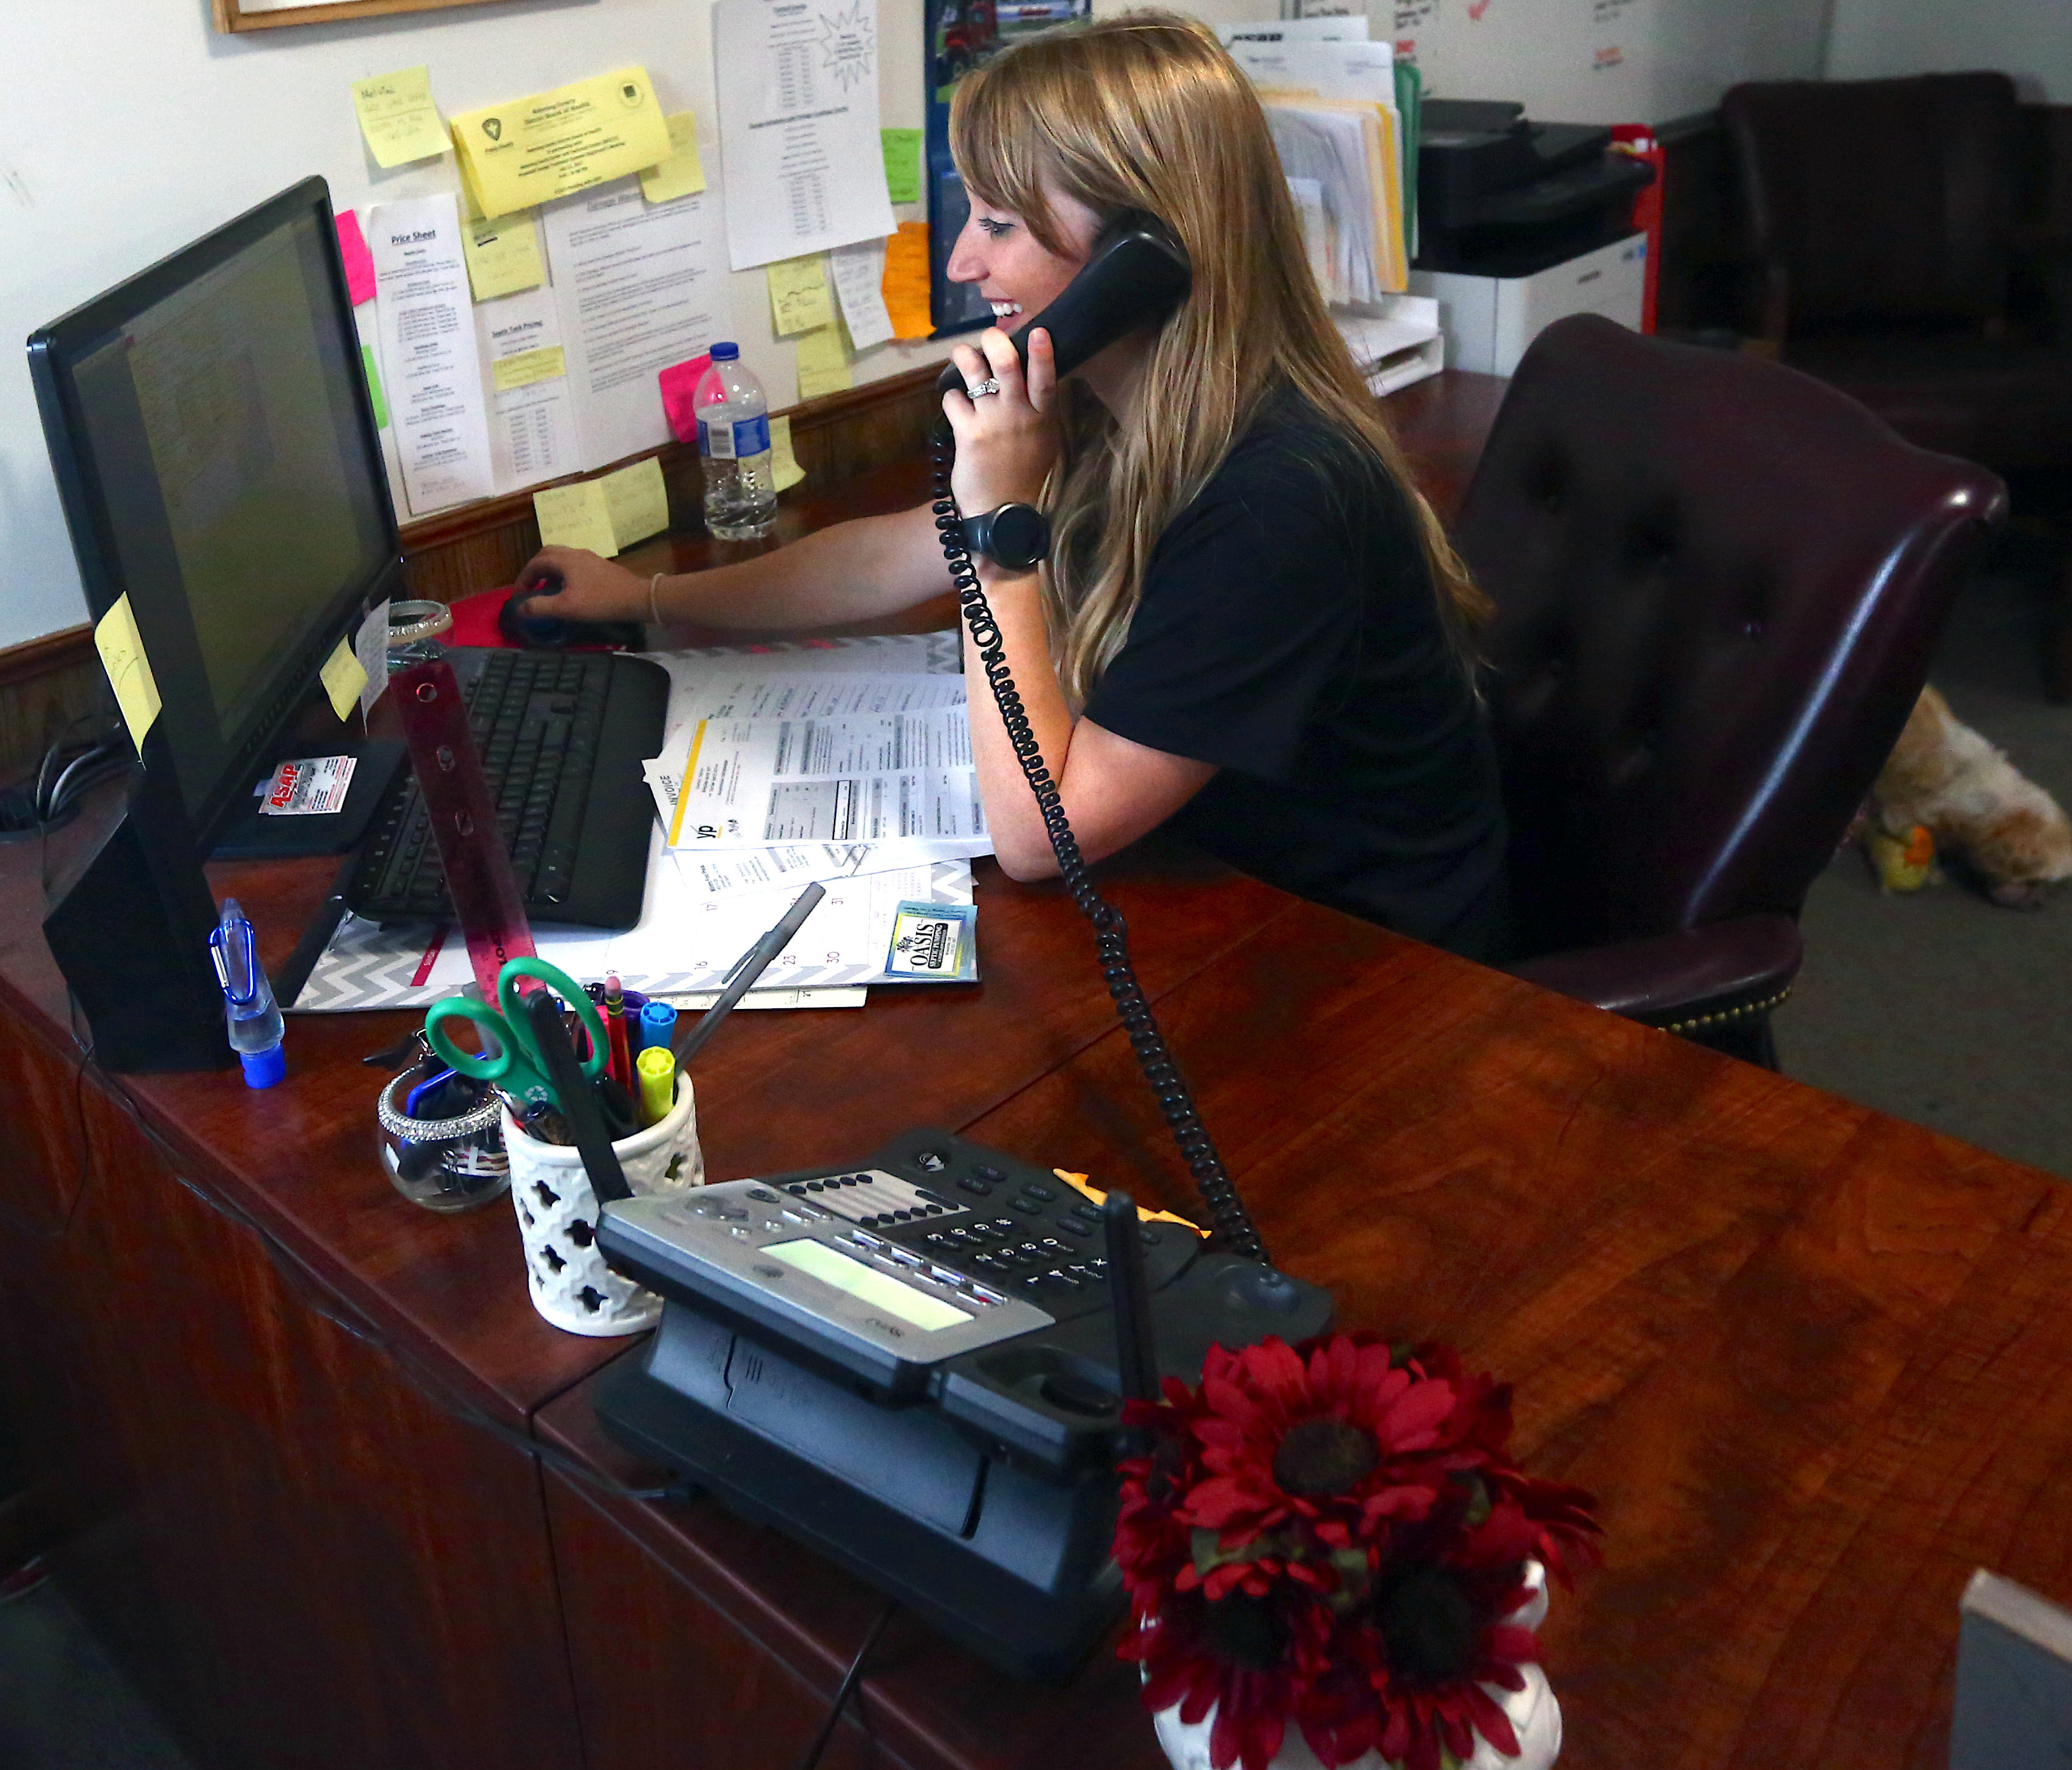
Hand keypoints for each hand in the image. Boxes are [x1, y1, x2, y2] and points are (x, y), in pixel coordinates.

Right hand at [511, 546, 651, 623]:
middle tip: (530, 586)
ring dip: (550, 570)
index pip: (536, 562)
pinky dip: (564, 572)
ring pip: (562, 557)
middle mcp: (575, 553)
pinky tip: (569, 588)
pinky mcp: (600, 566)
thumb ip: (540, 607)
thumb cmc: (600, 601)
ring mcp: (590, 557)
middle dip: (535, 568)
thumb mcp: (567, 607)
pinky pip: (574, 563)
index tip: (520, 594)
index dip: (524, 577)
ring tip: (547, 589)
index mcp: (564, 559)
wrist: (637, 598)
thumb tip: (519, 609)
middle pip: (548, 554)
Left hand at [941, 326, 1058, 522]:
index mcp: (1042, 418)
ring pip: (974, 375)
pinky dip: (952, 397)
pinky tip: (957, 405)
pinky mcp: (967, 434)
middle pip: (1006, 366)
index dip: (1042, 354)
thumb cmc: (1026, 476)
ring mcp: (992, 424)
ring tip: (963, 355)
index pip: (1045, 380)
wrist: (1002, 513)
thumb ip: (1040, 411)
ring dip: (966, 358)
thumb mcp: (1045, 442)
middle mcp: (1018, 416)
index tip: (1038, 330)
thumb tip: (1032, 377)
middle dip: (995, 342)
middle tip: (989, 337)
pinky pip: (954, 400)